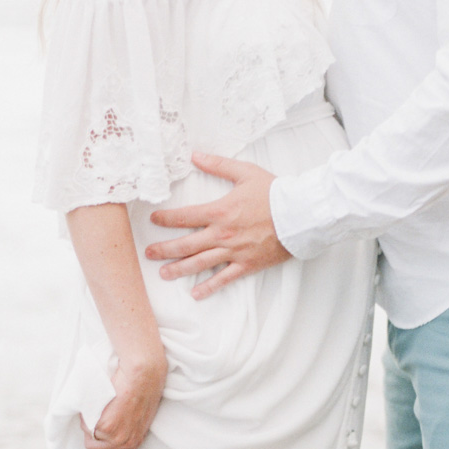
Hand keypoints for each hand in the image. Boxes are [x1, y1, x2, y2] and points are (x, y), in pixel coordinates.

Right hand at [80, 358, 166, 448]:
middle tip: (98, 416)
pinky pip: (85, 425)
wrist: (143, 373)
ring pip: (88, 436)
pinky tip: (99, 400)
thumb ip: (126, 428)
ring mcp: (114, 436)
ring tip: (101, 405)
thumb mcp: (139, 415)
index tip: (100, 439)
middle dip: (91, 434)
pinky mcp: (104, 426)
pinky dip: (86, 414)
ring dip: (89, 422)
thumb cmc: (143, 387)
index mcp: (135, 440)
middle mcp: (125, 442)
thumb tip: (112, 430)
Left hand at [145, 152, 289, 298]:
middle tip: (149, 253)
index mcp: (220, 211)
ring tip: (164, 274)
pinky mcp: (247, 264)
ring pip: (200, 263)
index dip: (166, 219)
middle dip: (164, 250)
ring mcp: (234, 251)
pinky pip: (224, 278)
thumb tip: (195, 156)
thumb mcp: (245, 172)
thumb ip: (218, 165)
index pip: (185, 217)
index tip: (153, 220)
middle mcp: (223, 234)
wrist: (300, 214)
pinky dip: (209, 287)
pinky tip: (196, 293)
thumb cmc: (275, 193)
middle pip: (186, 245)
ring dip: (179, 269)